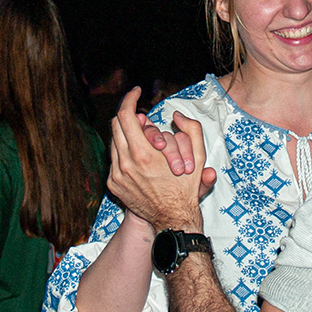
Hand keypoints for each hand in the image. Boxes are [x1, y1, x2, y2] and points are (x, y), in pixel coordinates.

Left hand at [109, 88, 208, 231]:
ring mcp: (117, 174)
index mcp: (143, 154)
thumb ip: (191, 129)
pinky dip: (124, 151)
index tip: (137, 92)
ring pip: (113, 140)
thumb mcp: (197, 156)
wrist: (172, 219)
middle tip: (142, 115)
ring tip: (142, 137)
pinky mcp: (113, 184)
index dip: (130, 98)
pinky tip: (138, 155)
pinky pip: (114, 159)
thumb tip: (176, 116)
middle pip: (115, 124)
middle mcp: (125, 163)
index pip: (126, 114)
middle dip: (128, 114)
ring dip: (126, 133)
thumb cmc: (185, 189)